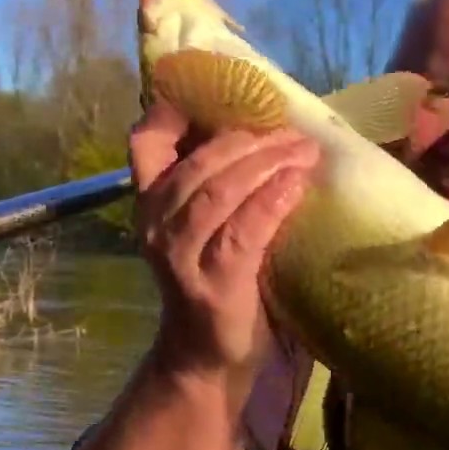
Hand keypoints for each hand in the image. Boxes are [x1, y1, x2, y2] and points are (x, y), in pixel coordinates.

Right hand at [130, 102, 319, 377]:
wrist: (208, 358)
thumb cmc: (217, 281)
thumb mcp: (207, 226)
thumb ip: (220, 183)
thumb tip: (269, 127)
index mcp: (153, 203)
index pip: (145, 142)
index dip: (177, 110)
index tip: (224, 91)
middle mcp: (157, 224)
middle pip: (197, 163)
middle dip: (248, 139)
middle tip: (293, 131)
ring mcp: (182, 256)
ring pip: (217, 192)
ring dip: (265, 164)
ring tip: (303, 152)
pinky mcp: (214, 284)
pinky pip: (243, 231)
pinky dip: (272, 201)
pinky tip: (296, 185)